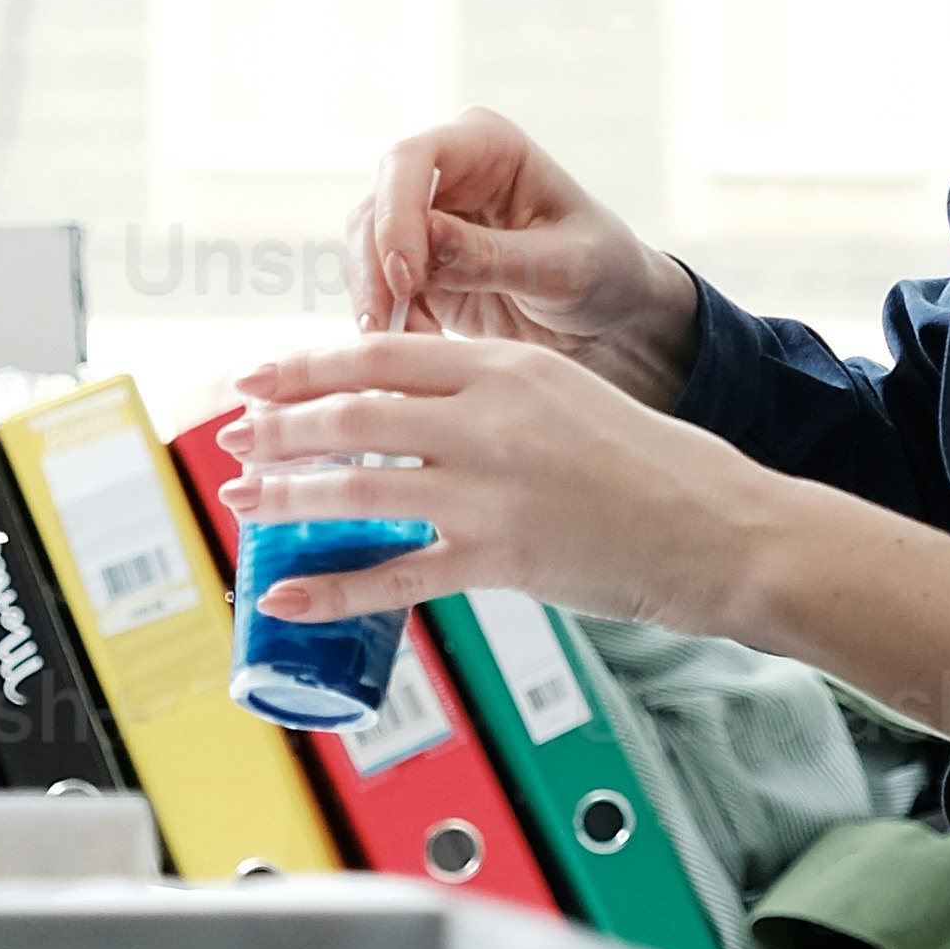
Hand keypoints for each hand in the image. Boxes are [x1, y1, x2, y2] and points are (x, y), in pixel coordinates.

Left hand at [221, 324, 771, 634]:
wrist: (718, 529)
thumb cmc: (652, 467)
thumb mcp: (568, 397)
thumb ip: (491, 396)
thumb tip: (413, 409)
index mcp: (505, 367)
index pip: (377, 354)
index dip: (303, 367)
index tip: (254, 376)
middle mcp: (489, 419)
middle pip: (352, 415)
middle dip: (277, 427)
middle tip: (232, 438)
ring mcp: (489, 490)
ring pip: (357, 488)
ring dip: (286, 497)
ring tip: (242, 501)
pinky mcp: (499, 558)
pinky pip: (394, 576)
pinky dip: (331, 588)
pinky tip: (285, 594)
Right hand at [348, 108, 700, 408]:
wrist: (610, 317)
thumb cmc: (605, 273)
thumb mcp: (564, 268)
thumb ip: (496, 256)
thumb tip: (428, 242)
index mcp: (487, 145)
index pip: (411, 160)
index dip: (397, 214)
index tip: (407, 276)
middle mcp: (446, 171)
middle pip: (375, 206)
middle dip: (375, 269)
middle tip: (386, 327)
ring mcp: (424, 218)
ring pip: (364, 251)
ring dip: (378, 301)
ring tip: (415, 347)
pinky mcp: (416, 266)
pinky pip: (378, 290)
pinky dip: (389, 323)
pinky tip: (421, 349)